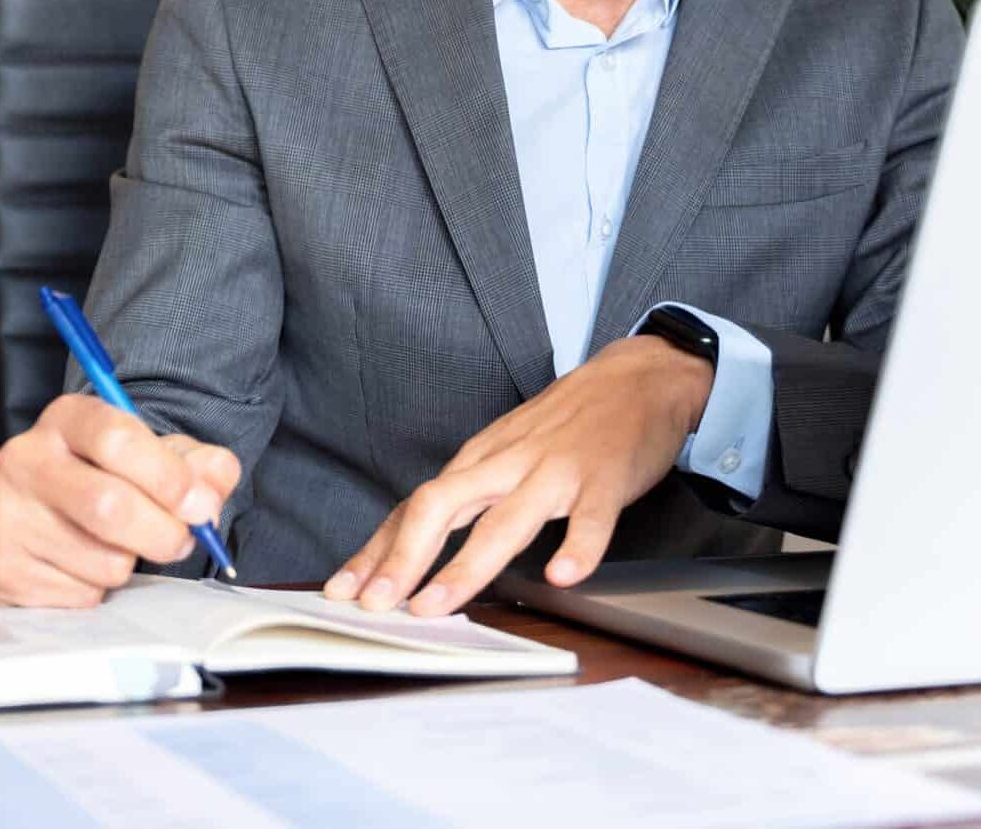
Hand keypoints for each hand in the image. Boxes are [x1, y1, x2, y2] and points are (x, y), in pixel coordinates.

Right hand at [0, 394, 240, 606]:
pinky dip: (98, 589)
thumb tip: (211, 493)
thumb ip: (198, 466)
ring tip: (119, 546)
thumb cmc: (104, 477)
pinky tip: (84, 566)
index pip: (118, 439)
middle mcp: (26, 458)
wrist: (32, 515)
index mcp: (68, 418)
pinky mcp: (0, 568)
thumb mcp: (154, 456)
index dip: (169, 477)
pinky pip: (78, 595)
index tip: (200, 505)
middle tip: (182, 541)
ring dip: (130, 564)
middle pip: (108, 505)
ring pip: (100, 559)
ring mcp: (6, 515)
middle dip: (162, 532)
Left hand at [323, 335, 712, 616]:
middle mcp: (508, 461)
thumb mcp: (508, 449)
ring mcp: (556, 470)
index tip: (342, 589)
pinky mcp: (605, 479)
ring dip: (468, 564)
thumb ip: (471, 494)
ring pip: (506, 519)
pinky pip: (590, 517)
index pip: (416, 505)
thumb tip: (418, 543)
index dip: (378, 549)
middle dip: (404, 557)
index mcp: (481, 459)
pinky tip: (562, 575)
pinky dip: (576, 547)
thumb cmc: (568, 420)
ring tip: (438, 605)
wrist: (638, 375)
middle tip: (375, 605)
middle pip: (443, 505)